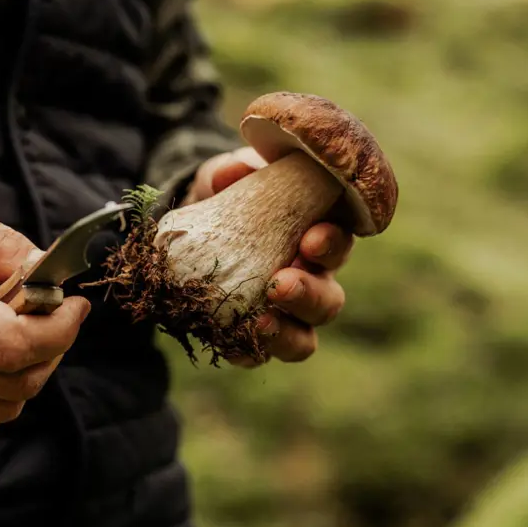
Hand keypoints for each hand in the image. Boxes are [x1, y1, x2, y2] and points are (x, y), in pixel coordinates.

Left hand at [184, 147, 353, 364]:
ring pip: (303, 338)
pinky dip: (247, 353)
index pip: (339, 244)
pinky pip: (257, 355)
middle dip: (309, 294)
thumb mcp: (224, 177)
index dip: (331, 245)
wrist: (188, 231)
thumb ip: (231, 170)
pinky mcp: (249, 337)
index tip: (310, 239)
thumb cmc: (224, 197)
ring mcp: (282, 316)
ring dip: (286, 333)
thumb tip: (236, 170)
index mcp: (316, 237)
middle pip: (328, 301)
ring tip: (261, 321)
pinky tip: (230, 344)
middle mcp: (308, 281)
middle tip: (281, 283)